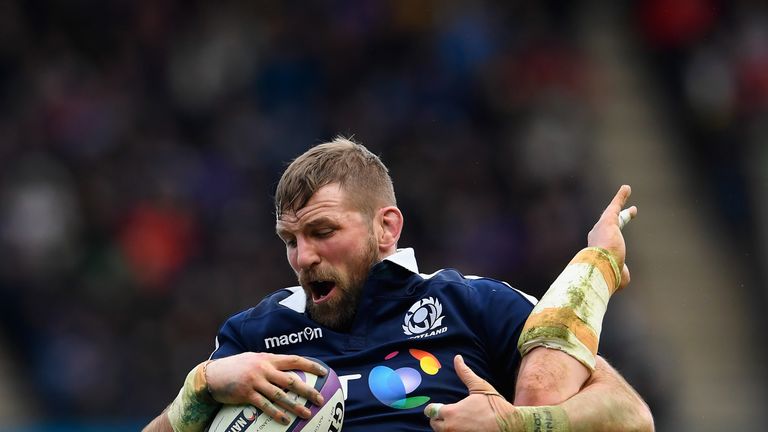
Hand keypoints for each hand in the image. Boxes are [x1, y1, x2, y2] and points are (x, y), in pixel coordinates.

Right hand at [205, 352, 327, 424]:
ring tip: (307, 413)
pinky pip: (264, 405)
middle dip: (307, 390)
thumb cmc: (235, 367)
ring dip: (295, 405)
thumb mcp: (253, 359)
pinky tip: (285, 420)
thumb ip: (269, 363)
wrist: (212, 375)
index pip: (294, 360)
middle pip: (291, 380)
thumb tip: (288, 368)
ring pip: (280, 395)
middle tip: (319, 399)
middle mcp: (263, 368)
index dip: (310, 365)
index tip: (324, 372)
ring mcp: (255, 381)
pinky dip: (276, 413)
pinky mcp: (246, 394)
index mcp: (268, 358)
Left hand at [424, 355, 520, 431]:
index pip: (430, 412)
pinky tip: (465, 429)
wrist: (511, 425)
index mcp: (450, 412)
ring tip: (459, 422)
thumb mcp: (479, 386)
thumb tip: (457, 358)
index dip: (435, 408)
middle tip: (452, 414)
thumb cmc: (495, 406)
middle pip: (435, 425)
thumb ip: (465, 372)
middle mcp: (450, 428)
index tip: (442, 407)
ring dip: (447, 428)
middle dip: (440, 419)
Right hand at [587, 185, 636, 290]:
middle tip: (632, 211)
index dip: (614, 241)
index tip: (620, 243)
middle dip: (620, 218)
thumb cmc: (605, 274)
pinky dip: (621, 197)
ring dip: (619, 201)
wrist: (599, 267)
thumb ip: (620, 274)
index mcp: (598, 250)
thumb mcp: (616, 278)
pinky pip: (615, 206)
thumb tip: (622, 276)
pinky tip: (627, 188)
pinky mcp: (608, 220)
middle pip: (610, 224)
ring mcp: (602, 227)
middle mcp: (597, 236)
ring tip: (626, 190)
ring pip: (613, 211)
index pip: (607, 243)